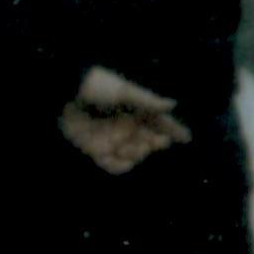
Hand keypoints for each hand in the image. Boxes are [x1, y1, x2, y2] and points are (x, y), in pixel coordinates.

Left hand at [59, 67, 190, 175]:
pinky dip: (119, 166)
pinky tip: (120, 158)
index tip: (186, 138)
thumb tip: (172, 105)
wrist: (67, 93)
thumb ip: (148, 101)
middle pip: (151, 142)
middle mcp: (129, 127)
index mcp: (138, 111)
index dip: (174, 130)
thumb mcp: (124, 91)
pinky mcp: (97, 150)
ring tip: (128, 147)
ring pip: (135, 155)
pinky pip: (113, 165)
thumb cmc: (98, 87)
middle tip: (156, 141)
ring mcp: (114, 140)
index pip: (161, 122)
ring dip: (137, 154)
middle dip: (156, 143)